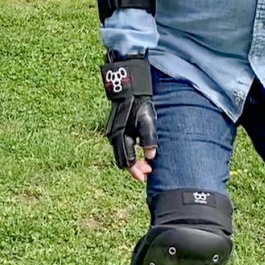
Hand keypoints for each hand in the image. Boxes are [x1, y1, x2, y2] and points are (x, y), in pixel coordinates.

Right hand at [101, 56, 157, 178]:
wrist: (129, 89)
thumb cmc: (139, 104)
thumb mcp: (147, 121)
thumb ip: (149, 139)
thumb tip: (151, 156)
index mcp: (121, 137)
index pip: (127, 161)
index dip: (136, 171)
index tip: (146, 176)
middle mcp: (114, 137)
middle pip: (123, 160)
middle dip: (135, 168)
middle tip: (148, 170)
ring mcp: (113, 134)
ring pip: (122, 154)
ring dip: (133, 161)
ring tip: (146, 162)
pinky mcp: (116, 130)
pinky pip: (122, 147)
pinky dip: (130, 152)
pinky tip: (140, 151)